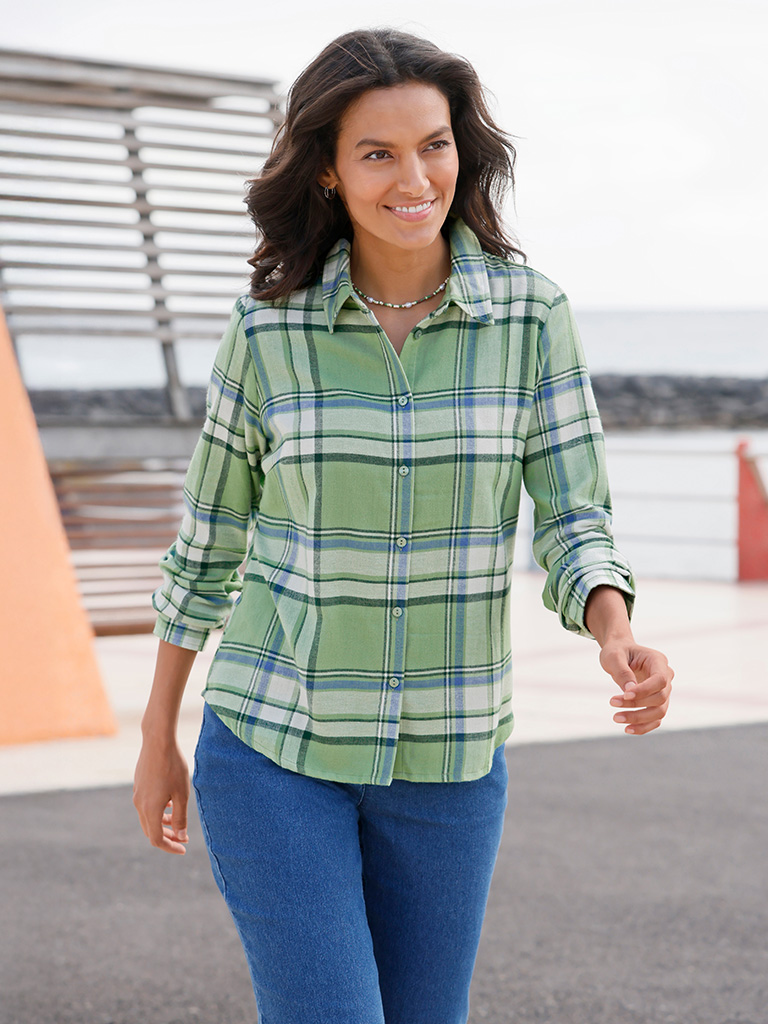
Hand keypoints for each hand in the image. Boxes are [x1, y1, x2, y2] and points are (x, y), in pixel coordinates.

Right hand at [133, 737, 189, 854]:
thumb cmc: (173, 766)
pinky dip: (158, 811)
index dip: (170, 847)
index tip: (184, 848)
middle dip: (167, 837)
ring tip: (177, 820)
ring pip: (148, 818)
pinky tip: (170, 803)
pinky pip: (146, 806)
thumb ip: (181, 817)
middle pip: (151, 830)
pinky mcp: (138, 785)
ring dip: (162, 823)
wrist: (158, 741)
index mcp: (150, 810)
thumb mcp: (182, 794)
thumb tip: (181, 836)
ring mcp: (137, 794)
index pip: (157, 839)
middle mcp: (140, 805)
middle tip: (183, 837)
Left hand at [599, 641, 673, 735]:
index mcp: (658, 661)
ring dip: (639, 718)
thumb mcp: (613, 656)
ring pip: (659, 711)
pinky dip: (643, 726)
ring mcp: (664, 691)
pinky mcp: (657, 702)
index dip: (645, 690)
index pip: (660, 680)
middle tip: (612, 702)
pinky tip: (627, 729)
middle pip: (660, 698)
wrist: (620, 653)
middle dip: (636, 704)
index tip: (624, 694)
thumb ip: (622, 671)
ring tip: (616, 718)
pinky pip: (655, 719)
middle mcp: (666, 676)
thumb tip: (630, 691)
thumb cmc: (617, 651)